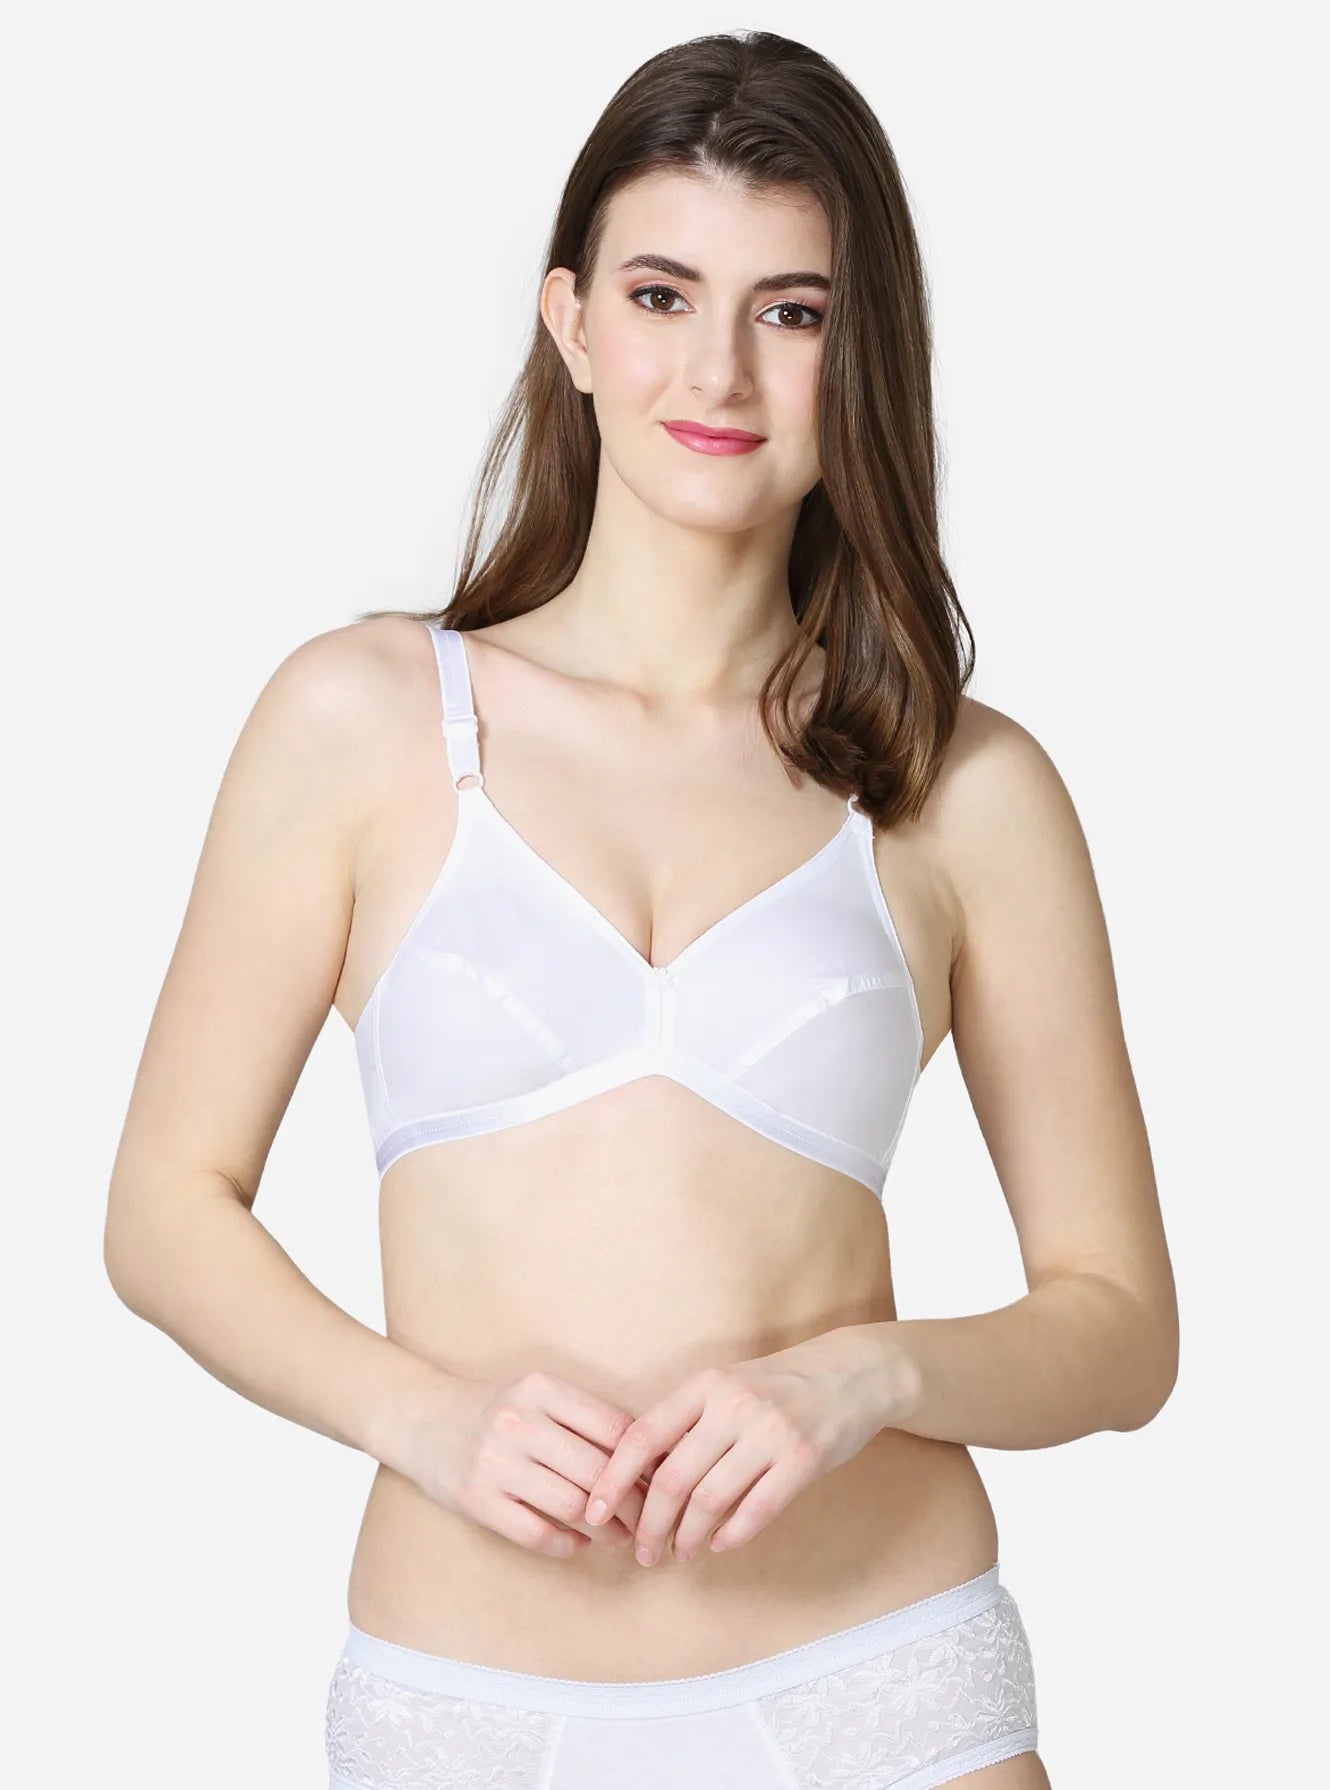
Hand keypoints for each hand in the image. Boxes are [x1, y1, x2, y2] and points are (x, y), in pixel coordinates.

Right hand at [393, 1366, 650, 1558]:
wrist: (424, 1421)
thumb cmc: (499, 1411)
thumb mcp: (539, 1396)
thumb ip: (586, 1419)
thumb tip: (650, 1461)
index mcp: (541, 1389)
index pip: (613, 1428)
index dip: (645, 1461)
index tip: (662, 1481)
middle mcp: (518, 1422)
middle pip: (597, 1470)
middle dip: (633, 1504)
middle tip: (651, 1521)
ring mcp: (495, 1463)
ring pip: (572, 1505)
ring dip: (606, 1530)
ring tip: (622, 1538)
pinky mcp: (477, 1501)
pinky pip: (537, 1533)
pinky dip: (567, 1544)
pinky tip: (579, 1543)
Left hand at [583, 1326, 905, 1564]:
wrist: (852, 1373)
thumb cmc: (777, 1385)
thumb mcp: (726, 1386)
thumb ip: (686, 1421)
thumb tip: (634, 1474)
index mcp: (705, 1385)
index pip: (642, 1435)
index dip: (613, 1478)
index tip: (595, 1513)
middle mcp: (733, 1405)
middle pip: (672, 1478)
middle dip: (650, 1525)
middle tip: (643, 1553)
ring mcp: (770, 1431)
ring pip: (710, 1500)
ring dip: (688, 1536)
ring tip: (679, 1553)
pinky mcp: (804, 1458)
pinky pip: (757, 1509)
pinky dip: (732, 1535)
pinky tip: (720, 1544)